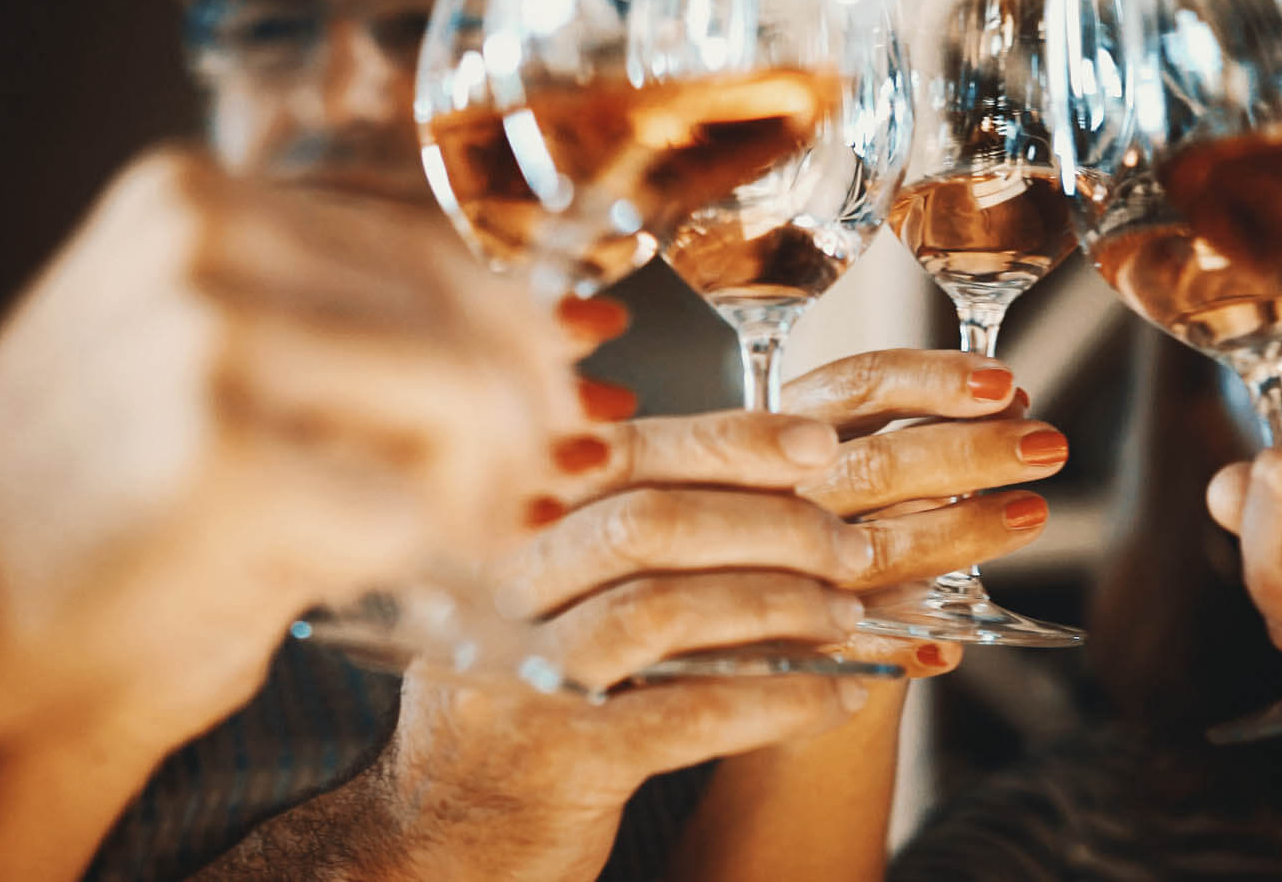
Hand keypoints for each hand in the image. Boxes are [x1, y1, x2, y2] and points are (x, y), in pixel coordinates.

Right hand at [0, 146, 574, 752]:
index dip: (518, 319)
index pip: (423, 238)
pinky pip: (407, 502)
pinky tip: (423, 568)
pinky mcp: (218, 457)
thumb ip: (352, 325)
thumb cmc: (79, 480)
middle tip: (543, 472)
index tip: (565, 383)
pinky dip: (440, 545)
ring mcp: (205, 338)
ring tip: (479, 528)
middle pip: (462, 309)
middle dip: (531, 404)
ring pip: (458, 396)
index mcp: (194, 192)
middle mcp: (201, 236)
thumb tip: (567, 340)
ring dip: (494, 478)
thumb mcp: (200, 349)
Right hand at [331, 409, 875, 880]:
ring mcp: (524, 678)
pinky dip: (776, 698)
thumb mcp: (531, 609)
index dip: (724, 440)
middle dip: (769, 520)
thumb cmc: (509, 713)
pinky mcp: (563, 761)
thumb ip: (604, 539)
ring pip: (665, 608)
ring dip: (778, 602)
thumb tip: (747, 468)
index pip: (615, 456)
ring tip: (845, 614)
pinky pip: (691, 712)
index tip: (816, 440)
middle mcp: (495, 595)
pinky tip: (831, 698)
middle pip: (646, 521)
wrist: (434, 844)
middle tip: (847, 542)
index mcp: (496, 536)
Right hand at [783, 348, 1064, 669]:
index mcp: (783, 429)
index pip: (858, 387)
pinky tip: (950, 641)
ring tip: (1028, 515)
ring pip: (875, 549)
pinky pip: (856, 641)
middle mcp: (773, 492)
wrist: (741, 626)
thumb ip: (918, 429)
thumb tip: (1011, 402)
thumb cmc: (821, 522)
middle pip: (876, 464)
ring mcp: (778, 565)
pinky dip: (908, 637)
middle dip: (970, 453)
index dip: (933, 379)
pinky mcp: (788, 637)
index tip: (1003, 384)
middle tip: (1045, 447)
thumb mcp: (846, 458)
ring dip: (961, 533)